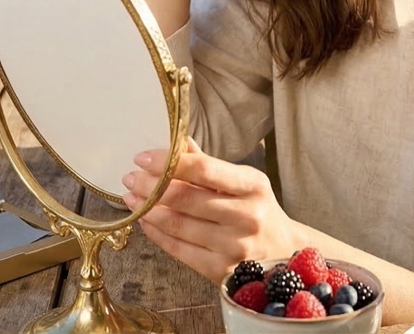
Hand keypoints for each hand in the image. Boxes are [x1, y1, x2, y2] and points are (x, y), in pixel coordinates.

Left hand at [122, 138, 298, 282]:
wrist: (284, 252)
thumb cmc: (258, 210)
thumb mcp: (244, 181)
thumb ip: (208, 164)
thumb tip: (177, 142)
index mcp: (252, 186)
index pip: (203, 169)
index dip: (168, 163)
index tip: (143, 157)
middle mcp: (246, 216)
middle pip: (185, 198)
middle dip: (150, 186)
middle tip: (130, 177)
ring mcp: (234, 247)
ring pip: (177, 225)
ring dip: (147, 209)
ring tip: (132, 197)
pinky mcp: (221, 271)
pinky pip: (178, 249)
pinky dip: (156, 232)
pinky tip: (145, 220)